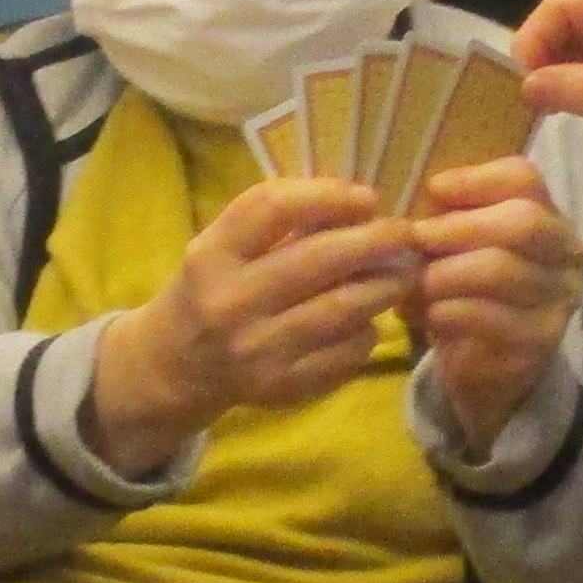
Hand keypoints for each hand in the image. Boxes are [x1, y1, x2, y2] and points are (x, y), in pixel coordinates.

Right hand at [84, 179, 417, 469]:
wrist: (174, 367)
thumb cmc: (212, 288)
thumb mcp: (223, 246)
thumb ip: (278, 223)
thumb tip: (360, 206)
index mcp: (211, 255)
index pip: (274, 208)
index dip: (329, 195)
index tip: (367, 198)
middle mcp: (230, 302)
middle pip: (318, 259)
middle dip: (376, 241)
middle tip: (407, 233)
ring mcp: (256, 350)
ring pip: (342, 309)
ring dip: (384, 286)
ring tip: (404, 273)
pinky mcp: (281, 388)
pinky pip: (344, 354)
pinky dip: (367, 332)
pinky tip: (369, 320)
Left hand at [409, 154, 582, 453]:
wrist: (487, 370)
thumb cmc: (469, 295)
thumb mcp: (461, 249)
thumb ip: (450, 219)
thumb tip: (424, 195)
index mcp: (550, 219)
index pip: (525, 180)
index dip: (477, 179)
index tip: (433, 189)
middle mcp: (569, 255)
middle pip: (523, 222)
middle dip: (460, 227)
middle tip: (416, 238)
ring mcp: (561, 300)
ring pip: (501, 270)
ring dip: (443, 274)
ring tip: (411, 285)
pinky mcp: (541, 341)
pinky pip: (490, 317)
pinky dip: (447, 311)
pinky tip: (423, 315)